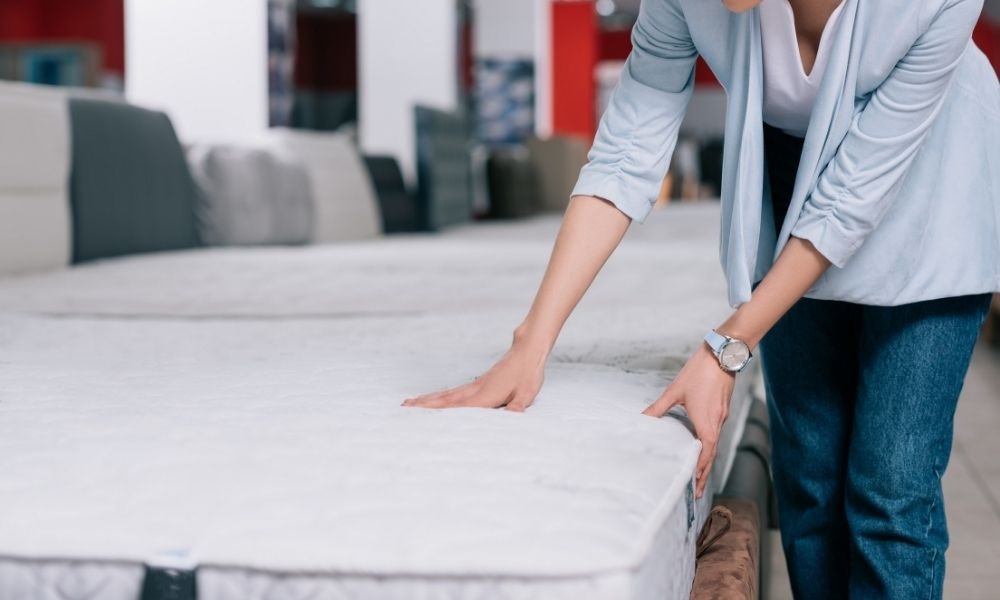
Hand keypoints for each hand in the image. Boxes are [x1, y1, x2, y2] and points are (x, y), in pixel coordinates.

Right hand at [402, 345, 545, 410]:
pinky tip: (436, 398)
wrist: (527, 350)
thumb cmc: (528, 374)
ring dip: (428, 399)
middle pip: (445, 398)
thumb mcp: (527, 392)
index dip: (437, 410)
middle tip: (403, 406)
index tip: (418, 410)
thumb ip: (518, 405)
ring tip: (410, 402)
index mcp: (485, 395)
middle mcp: (475, 389)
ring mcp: (475, 385)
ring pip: (447, 394)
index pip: (456, 406)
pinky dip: (441, 395)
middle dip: (424, 403)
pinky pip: (455, 391)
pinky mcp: (478, 383)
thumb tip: (513, 415)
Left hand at [642, 343, 733, 497]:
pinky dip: (709, 444)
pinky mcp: (722, 408)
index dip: (701, 472)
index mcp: (706, 422)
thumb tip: (642, 419)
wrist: (723, 355)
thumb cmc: (700, 372)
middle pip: (711, 453)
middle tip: (698, 489)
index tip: (697, 487)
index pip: (706, 454)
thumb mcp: (675, 391)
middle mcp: (717, 422)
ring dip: (707, 459)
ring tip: (698, 472)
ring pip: (714, 443)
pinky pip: (716, 431)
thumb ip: (658, 408)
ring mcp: (721, 415)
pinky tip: (701, 444)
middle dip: (704, 472)